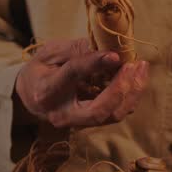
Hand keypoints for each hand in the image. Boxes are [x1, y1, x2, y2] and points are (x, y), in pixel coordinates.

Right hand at [14, 38, 149, 127]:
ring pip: (111, 115)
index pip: (73, 76)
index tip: (115, 54)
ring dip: (132, 92)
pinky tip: (136, 76)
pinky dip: (130, 95)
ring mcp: (77, 123)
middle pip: (98, 110)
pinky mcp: (90, 123)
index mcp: (47, 91)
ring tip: (141, 67)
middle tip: (134, 64)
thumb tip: (106, 48)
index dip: (95, 63)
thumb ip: (76, 50)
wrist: (30, 96)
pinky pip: (115, 113)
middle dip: (121, 89)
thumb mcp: (51, 53)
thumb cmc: (41, 70)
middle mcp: (62, 114)